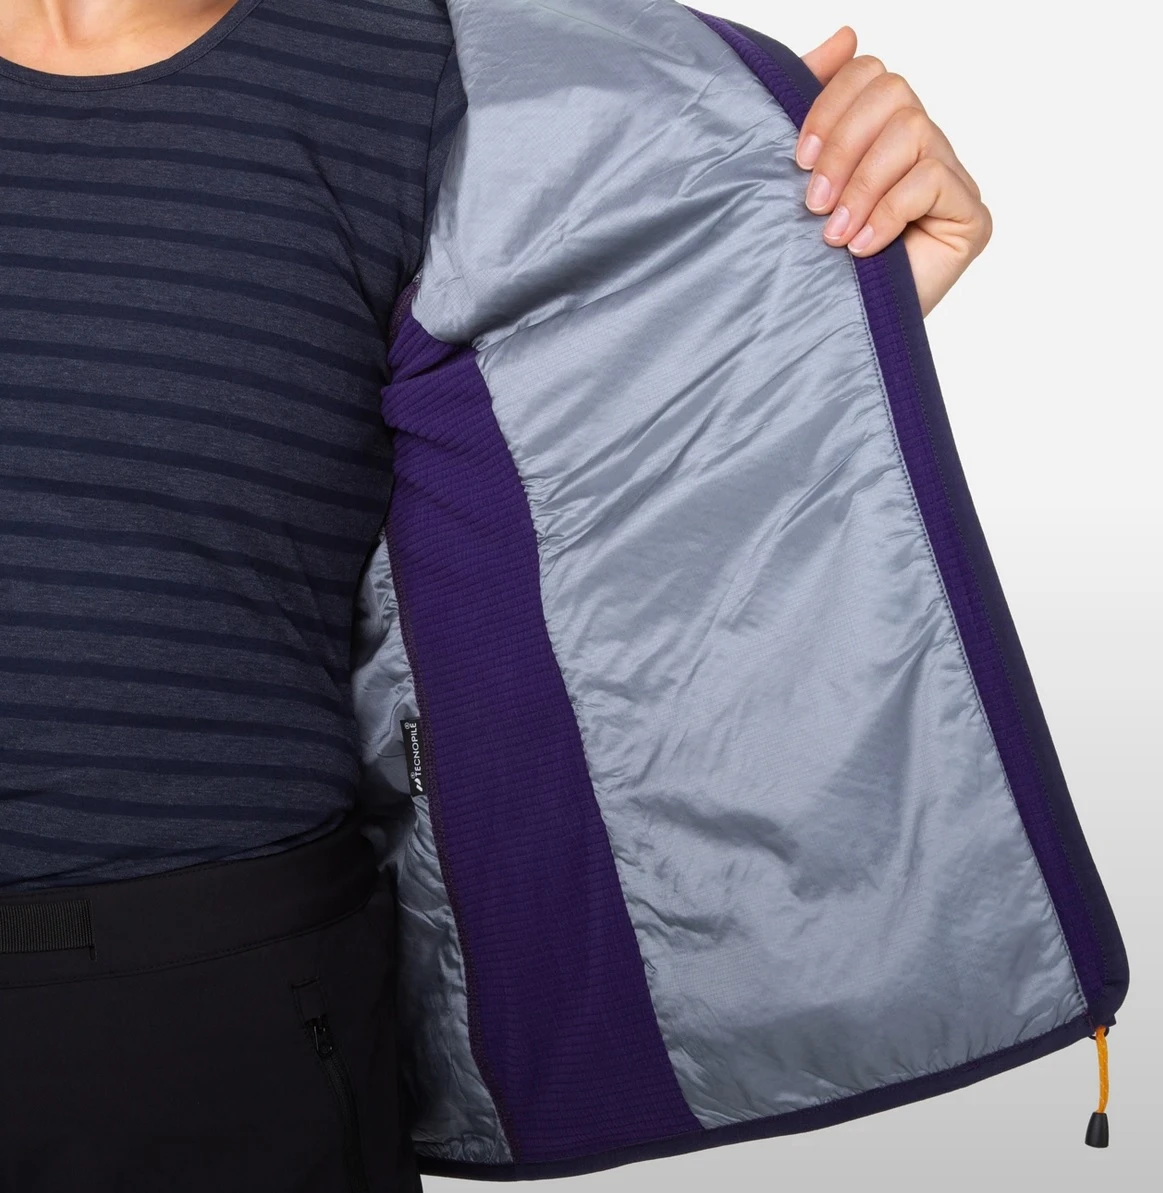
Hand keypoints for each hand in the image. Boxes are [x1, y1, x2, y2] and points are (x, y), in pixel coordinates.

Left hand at [797, 27, 991, 316]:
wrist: (832, 333)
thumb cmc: (815, 263)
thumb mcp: (804, 178)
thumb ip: (817, 106)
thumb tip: (846, 35)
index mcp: (884, 132)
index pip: (871, 76)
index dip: (830, 106)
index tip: (796, 159)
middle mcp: (924, 147)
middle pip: (894, 94)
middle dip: (843, 146)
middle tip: (813, 201)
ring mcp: (952, 180)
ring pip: (913, 133)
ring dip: (863, 185)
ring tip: (834, 232)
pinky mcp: (971, 217)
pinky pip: (931, 181)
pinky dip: (887, 213)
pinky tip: (864, 248)